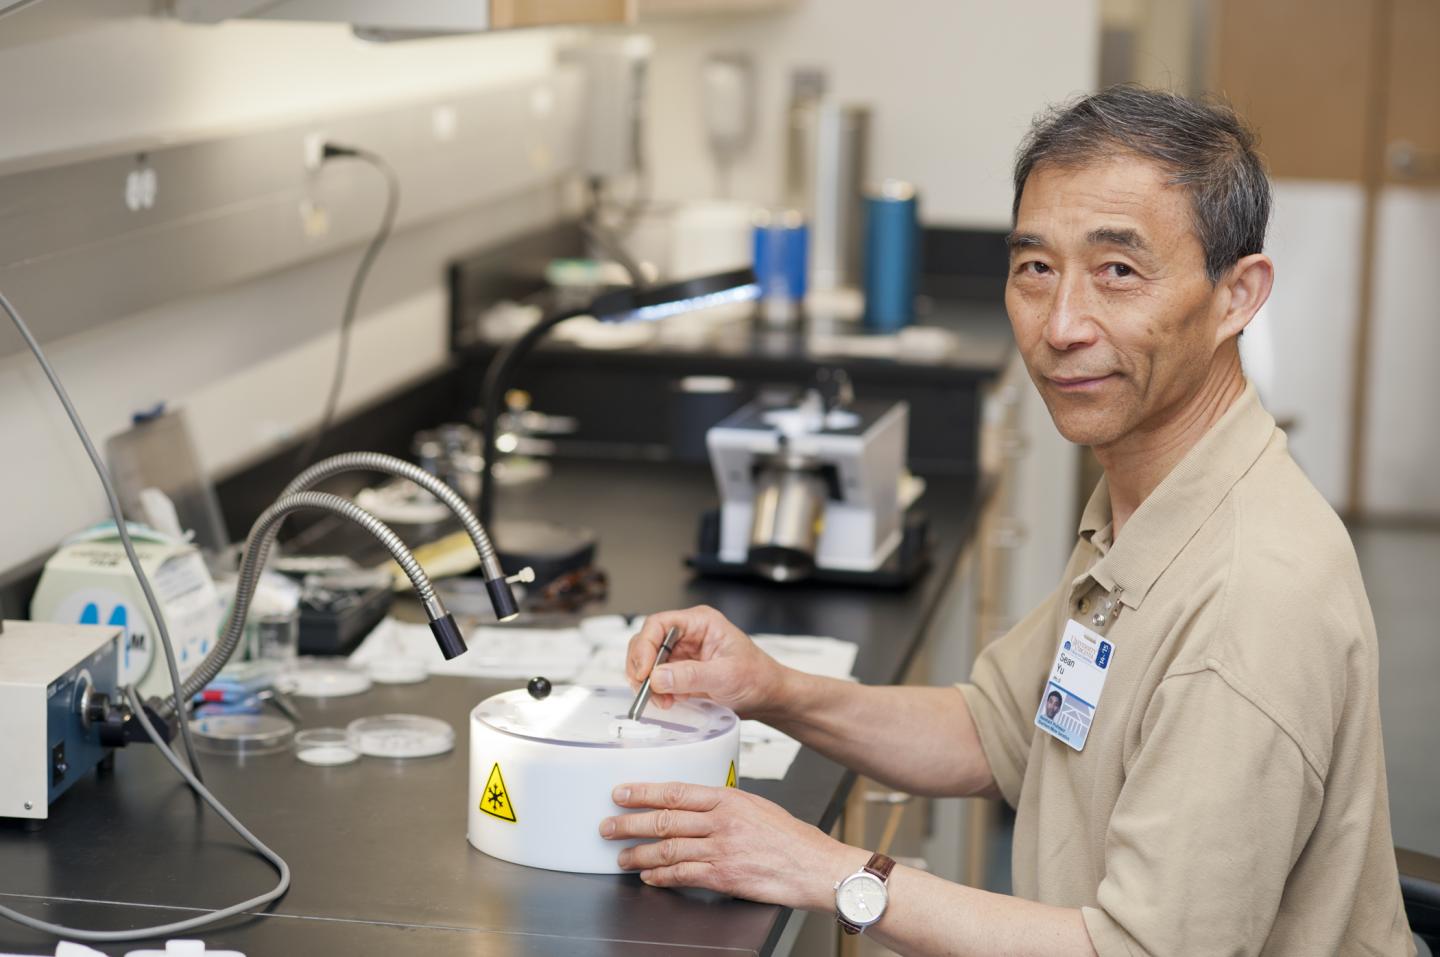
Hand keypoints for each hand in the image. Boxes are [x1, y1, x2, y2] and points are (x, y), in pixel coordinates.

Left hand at [600, 781, 862, 909]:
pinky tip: (649, 877)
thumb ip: (724, 805)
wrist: (814, 867)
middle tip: (609, 826)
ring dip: (638, 854)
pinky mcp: (723, 877)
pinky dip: (660, 877)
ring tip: (622, 857)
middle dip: (630, 824)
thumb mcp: (756, 807)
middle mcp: (721, 822)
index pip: (676, 791)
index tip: (621, 792)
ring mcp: (721, 850)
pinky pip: (682, 875)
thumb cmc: (790, 838)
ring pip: (667, 849)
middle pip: (664, 820)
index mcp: (729, 799)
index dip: (643, 792)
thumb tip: (694, 808)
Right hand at [626, 606, 789, 718]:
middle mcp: (688, 634)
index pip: (659, 624)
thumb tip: (658, 677)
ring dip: (647, 682)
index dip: (646, 646)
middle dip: (642, 666)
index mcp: (701, 622)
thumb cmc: (758, 677)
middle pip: (648, 642)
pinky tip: (667, 702)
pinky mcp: (681, 672)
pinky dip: (655, 692)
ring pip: (649, 662)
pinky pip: (657, 678)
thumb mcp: (726, 675)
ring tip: (661, 700)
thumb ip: (691, 675)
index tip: (644, 671)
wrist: (768, 696)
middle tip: (644, 688)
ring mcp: (683, 653)